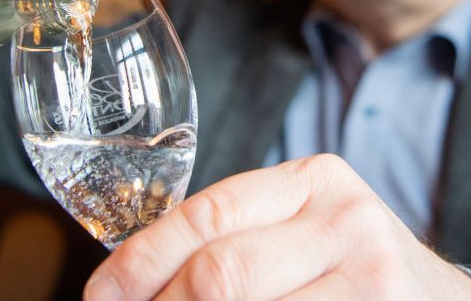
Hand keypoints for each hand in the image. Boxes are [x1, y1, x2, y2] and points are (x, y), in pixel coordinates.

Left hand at [84, 154, 470, 299]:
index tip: (101, 295)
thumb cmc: (349, 268)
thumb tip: (130, 278)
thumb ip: (232, 237)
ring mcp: (369, 277)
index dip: (140, 260)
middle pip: (220, 274)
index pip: (206, 214)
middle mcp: (346, 220)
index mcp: (314, 180)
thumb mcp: (299, 230)